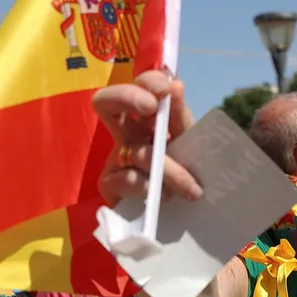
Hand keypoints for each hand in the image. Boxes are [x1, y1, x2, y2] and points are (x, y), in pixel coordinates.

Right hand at [92, 71, 201, 206]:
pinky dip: (147, 186)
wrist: (186, 214)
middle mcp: (126, 133)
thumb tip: (174, 84)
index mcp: (147, 117)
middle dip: (126, 96)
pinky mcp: (109, 186)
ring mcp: (115, 159)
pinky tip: (164, 198)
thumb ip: (180, 116)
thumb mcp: (189, 142)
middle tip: (150, 106)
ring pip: (135, 151)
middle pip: (105, 101)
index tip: (166, 90)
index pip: (139, 87)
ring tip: (191, 187)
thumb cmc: (187, 172)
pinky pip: (124, 179)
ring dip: (169, 169)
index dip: (148, 82)